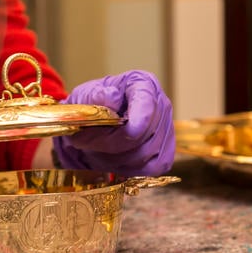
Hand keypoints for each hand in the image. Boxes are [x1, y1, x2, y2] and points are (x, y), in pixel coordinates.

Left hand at [53, 70, 174, 175]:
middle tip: (87, 141)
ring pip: (146, 154)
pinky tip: (115, 161)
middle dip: (113, 142)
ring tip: (98, 150)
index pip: (146, 102)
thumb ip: (94, 96)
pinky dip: (131, 169)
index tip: (131, 131)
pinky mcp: (165, 152)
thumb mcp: (85, 96)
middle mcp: (161, 104)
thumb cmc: (93, 106)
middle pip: (145, 133)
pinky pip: (152, 167)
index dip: (141, 118)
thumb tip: (112, 98)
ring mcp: (166, 129)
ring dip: (118, 158)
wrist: (95, 125)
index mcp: (142, 83)